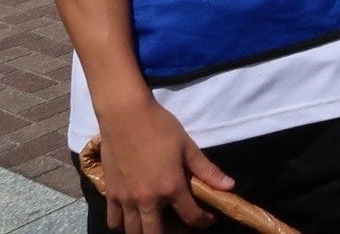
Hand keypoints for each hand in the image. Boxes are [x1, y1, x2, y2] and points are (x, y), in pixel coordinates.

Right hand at [91, 96, 233, 233]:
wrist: (125, 116)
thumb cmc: (160, 128)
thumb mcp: (188, 148)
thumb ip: (207, 170)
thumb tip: (230, 186)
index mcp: (171, 188)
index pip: (191, 217)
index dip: (203, 221)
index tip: (207, 219)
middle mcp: (147, 199)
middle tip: (180, 227)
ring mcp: (125, 198)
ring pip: (133, 231)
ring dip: (145, 231)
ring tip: (155, 223)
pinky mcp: (110, 193)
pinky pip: (113, 219)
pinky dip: (122, 223)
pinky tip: (131, 215)